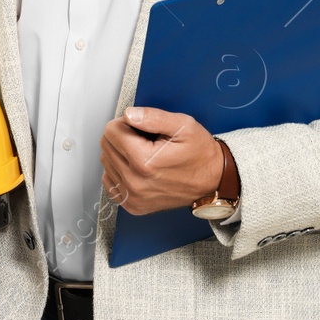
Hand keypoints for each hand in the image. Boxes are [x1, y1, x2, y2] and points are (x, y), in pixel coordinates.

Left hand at [99, 107, 226, 215]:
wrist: (212, 180)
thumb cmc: (199, 154)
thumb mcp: (183, 126)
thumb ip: (152, 117)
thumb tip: (129, 114)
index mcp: (144, 161)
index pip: (111, 131)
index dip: (126, 123)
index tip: (141, 127)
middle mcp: (136, 182)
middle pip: (106, 146)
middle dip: (122, 136)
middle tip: (144, 139)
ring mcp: (133, 197)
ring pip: (106, 162)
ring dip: (121, 153)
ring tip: (144, 153)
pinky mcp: (133, 205)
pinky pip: (110, 181)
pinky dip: (119, 171)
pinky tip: (137, 167)